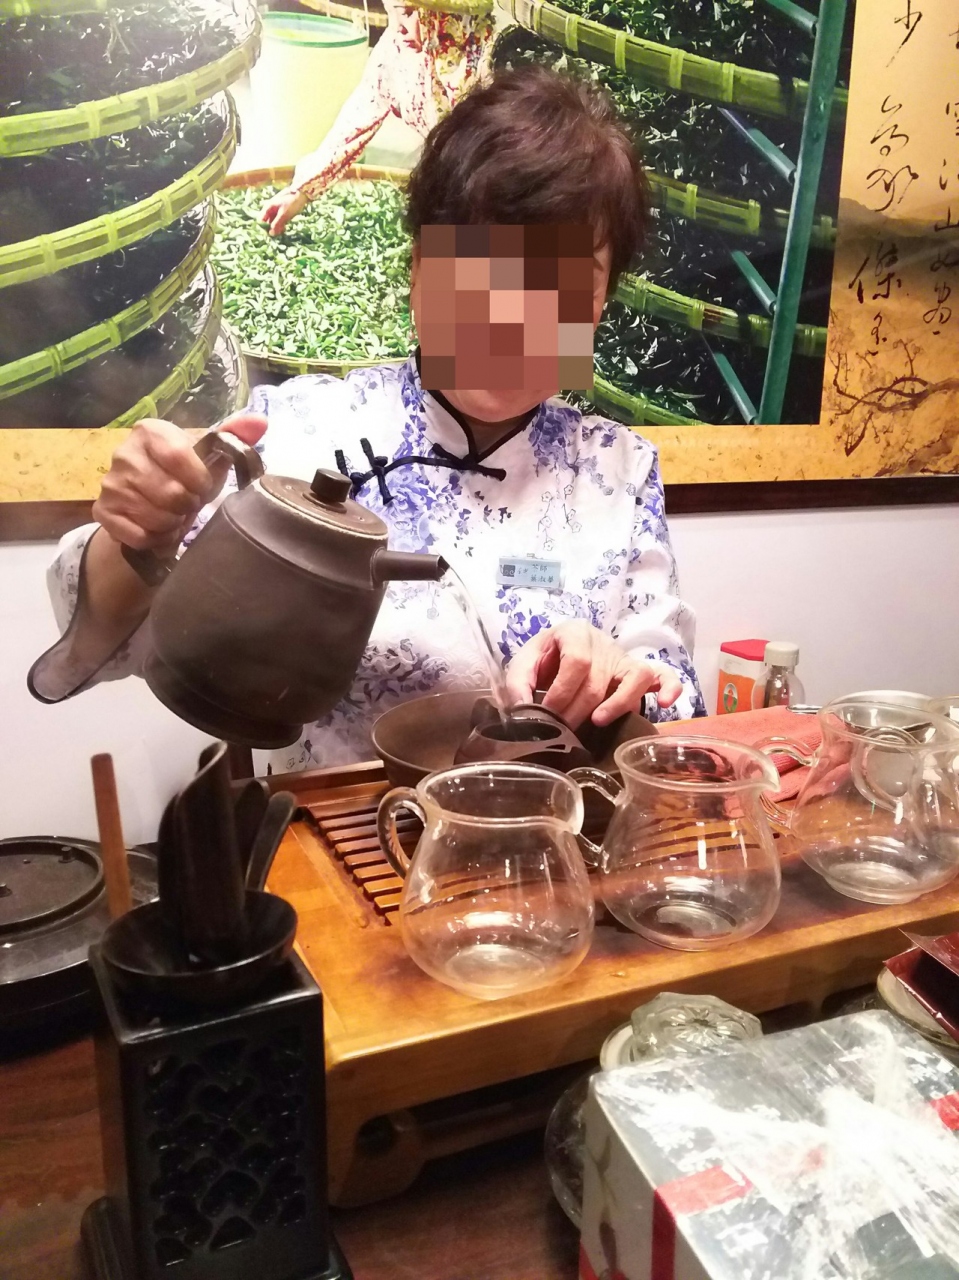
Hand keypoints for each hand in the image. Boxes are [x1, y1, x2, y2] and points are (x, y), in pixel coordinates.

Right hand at [92, 412, 267, 553]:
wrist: (148, 500)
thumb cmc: (185, 474)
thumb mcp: (209, 455)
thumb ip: (233, 437)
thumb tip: (260, 422)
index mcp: (150, 431)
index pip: (179, 456)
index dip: (200, 479)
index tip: (204, 486)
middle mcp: (124, 453)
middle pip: (170, 493)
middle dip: (188, 505)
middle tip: (188, 503)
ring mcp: (110, 484)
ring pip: (156, 518)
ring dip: (174, 524)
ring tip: (175, 515)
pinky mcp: (103, 512)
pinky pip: (139, 536)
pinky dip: (157, 540)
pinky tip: (160, 530)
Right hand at [259, 186, 308, 235]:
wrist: (302, 193)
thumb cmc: (291, 203)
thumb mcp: (284, 214)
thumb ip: (276, 224)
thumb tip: (270, 234)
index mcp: (268, 207)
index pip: (261, 220)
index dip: (264, 228)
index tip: (270, 234)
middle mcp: (270, 208)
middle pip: (267, 221)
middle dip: (271, 229)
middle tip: (278, 235)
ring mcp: (276, 209)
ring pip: (273, 221)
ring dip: (277, 227)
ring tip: (282, 231)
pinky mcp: (282, 210)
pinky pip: (278, 219)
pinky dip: (281, 224)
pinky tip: (285, 228)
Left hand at [505, 620, 682, 728]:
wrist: (560, 650)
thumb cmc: (544, 658)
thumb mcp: (524, 664)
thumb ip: (518, 685)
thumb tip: (522, 713)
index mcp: (573, 632)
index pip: (577, 662)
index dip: (562, 693)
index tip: (546, 714)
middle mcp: (603, 641)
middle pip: (599, 680)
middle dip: (578, 711)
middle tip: (562, 730)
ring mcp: (624, 657)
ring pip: (634, 678)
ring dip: (617, 704)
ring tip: (598, 722)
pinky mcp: (638, 672)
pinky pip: (662, 676)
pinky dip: (669, 688)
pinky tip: (666, 704)